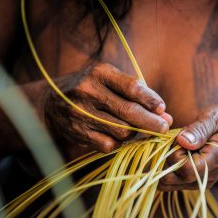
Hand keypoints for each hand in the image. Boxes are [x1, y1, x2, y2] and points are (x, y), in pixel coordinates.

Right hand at [43, 63, 172, 156]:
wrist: (52, 102)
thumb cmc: (91, 88)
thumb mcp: (109, 80)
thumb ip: (137, 95)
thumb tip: (165, 115)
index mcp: (100, 73)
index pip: (132, 87)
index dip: (151, 100)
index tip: (162, 109)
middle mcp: (88, 91)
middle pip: (129, 112)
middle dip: (152, 123)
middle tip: (164, 128)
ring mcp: (81, 114)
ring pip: (122, 131)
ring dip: (135, 132)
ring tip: (136, 128)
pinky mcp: (78, 133)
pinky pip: (109, 145)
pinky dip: (119, 143)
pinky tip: (118, 136)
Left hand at [159, 102, 217, 190]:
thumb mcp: (216, 117)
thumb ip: (199, 129)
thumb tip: (181, 141)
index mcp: (214, 160)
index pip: (185, 170)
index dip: (174, 154)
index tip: (179, 138)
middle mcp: (207, 176)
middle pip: (171, 180)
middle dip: (165, 160)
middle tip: (175, 141)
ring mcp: (202, 180)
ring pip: (168, 183)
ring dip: (165, 165)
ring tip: (178, 146)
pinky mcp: (197, 180)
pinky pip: (174, 181)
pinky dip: (169, 167)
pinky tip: (179, 151)